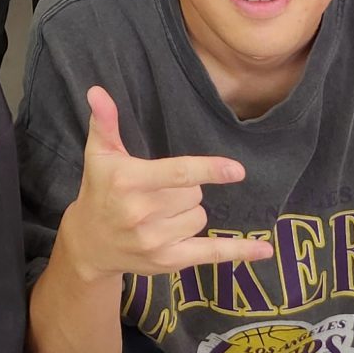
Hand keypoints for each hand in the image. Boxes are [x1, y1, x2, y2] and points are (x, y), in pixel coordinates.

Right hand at [54, 86, 272, 280]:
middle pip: (193, 194)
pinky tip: (263, 250)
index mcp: (129, 182)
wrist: (89, 244)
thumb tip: (97, 90)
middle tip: (158, 192)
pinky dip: (239, 252)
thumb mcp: (99, 154)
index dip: (208, 170)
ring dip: (190, 212)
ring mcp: (156, 241)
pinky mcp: (168, 262)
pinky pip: (211, 254)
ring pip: (200, 218)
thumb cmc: (99, 190)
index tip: (236, 170)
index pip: (178, 174)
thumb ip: (105, 121)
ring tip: (161, 213)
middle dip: (184, 189)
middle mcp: (142, 213)